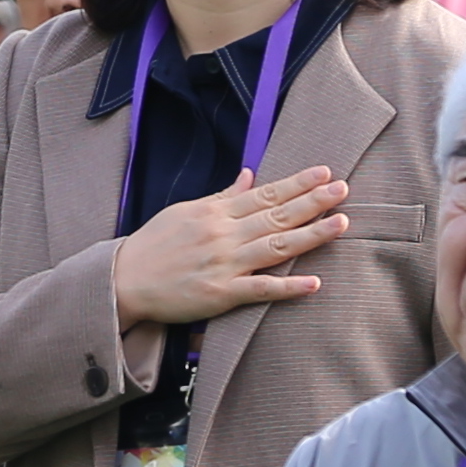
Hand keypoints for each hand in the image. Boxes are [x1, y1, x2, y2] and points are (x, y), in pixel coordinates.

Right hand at [111, 165, 348, 328]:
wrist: (123, 281)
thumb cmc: (153, 245)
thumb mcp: (184, 211)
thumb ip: (222, 197)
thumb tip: (249, 176)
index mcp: (214, 213)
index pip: (264, 194)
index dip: (296, 183)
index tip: (324, 172)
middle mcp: (223, 236)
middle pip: (276, 216)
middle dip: (313, 202)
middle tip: (343, 189)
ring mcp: (224, 264)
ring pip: (276, 247)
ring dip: (311, 235)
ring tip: (342, 223)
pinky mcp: (221, 294)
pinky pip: (260, 289)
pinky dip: (287, 286)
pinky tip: (313, 282)